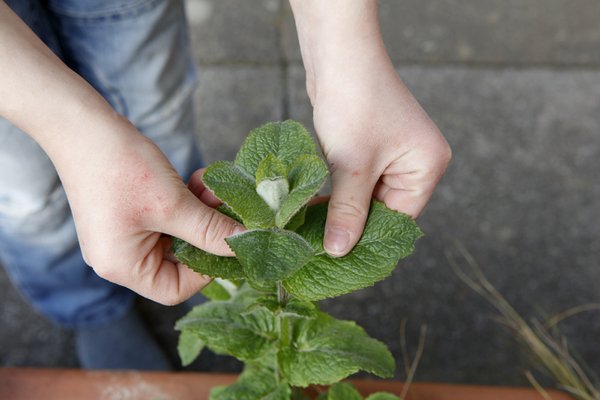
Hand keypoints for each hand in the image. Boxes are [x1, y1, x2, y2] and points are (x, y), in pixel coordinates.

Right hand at [61, 122, 243, 304]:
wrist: (82, 126)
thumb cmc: (120, 167)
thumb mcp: (172, 203)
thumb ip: (210, 228)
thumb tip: (246, 241)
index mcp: (122, 266)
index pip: (174, 290)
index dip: (207, 270)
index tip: (229, 243)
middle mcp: (119, 257)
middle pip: (177, 262)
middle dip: (206, 234)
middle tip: (226, 208)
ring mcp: (122, 235)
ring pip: (176, 237)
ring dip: (200, 214)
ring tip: (212, 189)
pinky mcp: (128, 214)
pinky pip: (166, 219)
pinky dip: (186, 204)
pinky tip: (199, 181)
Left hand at [312, 65, 449, 256]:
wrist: (338, 56)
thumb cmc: (354, 102)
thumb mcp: (352, 165)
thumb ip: (347, 211)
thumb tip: (339, 251)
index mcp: (427, 166)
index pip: (400, 217)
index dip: (369, 238)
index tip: (340, 258)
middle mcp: (415, 161)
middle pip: (383, 209)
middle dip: (352, 224)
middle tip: (321, 247)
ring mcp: (393, 153)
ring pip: (366, 196)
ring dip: (341, 208)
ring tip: (314, 230)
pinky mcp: (371, 146)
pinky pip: (356, 180)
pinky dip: (338, 192)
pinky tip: (316, 206)